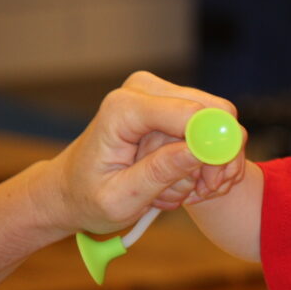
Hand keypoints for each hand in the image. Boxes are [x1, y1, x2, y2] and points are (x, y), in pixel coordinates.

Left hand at [43, 71, 246, 235]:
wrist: (70, 189)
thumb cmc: (88, 197)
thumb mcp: (120, 199)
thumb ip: (158, 173)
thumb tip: (200, 150)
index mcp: (123, 108)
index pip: (190, 114)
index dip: (212, 146)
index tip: (210, 183)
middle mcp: (145, 90)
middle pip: (215, 113)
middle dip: (216, 157)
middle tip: (202, 192)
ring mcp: (162, 94)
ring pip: (220, 122)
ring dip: (210, 163)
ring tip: (183, 191)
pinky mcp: (174, 104)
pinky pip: (214, 127)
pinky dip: (208, 158)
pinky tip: (185, 179)